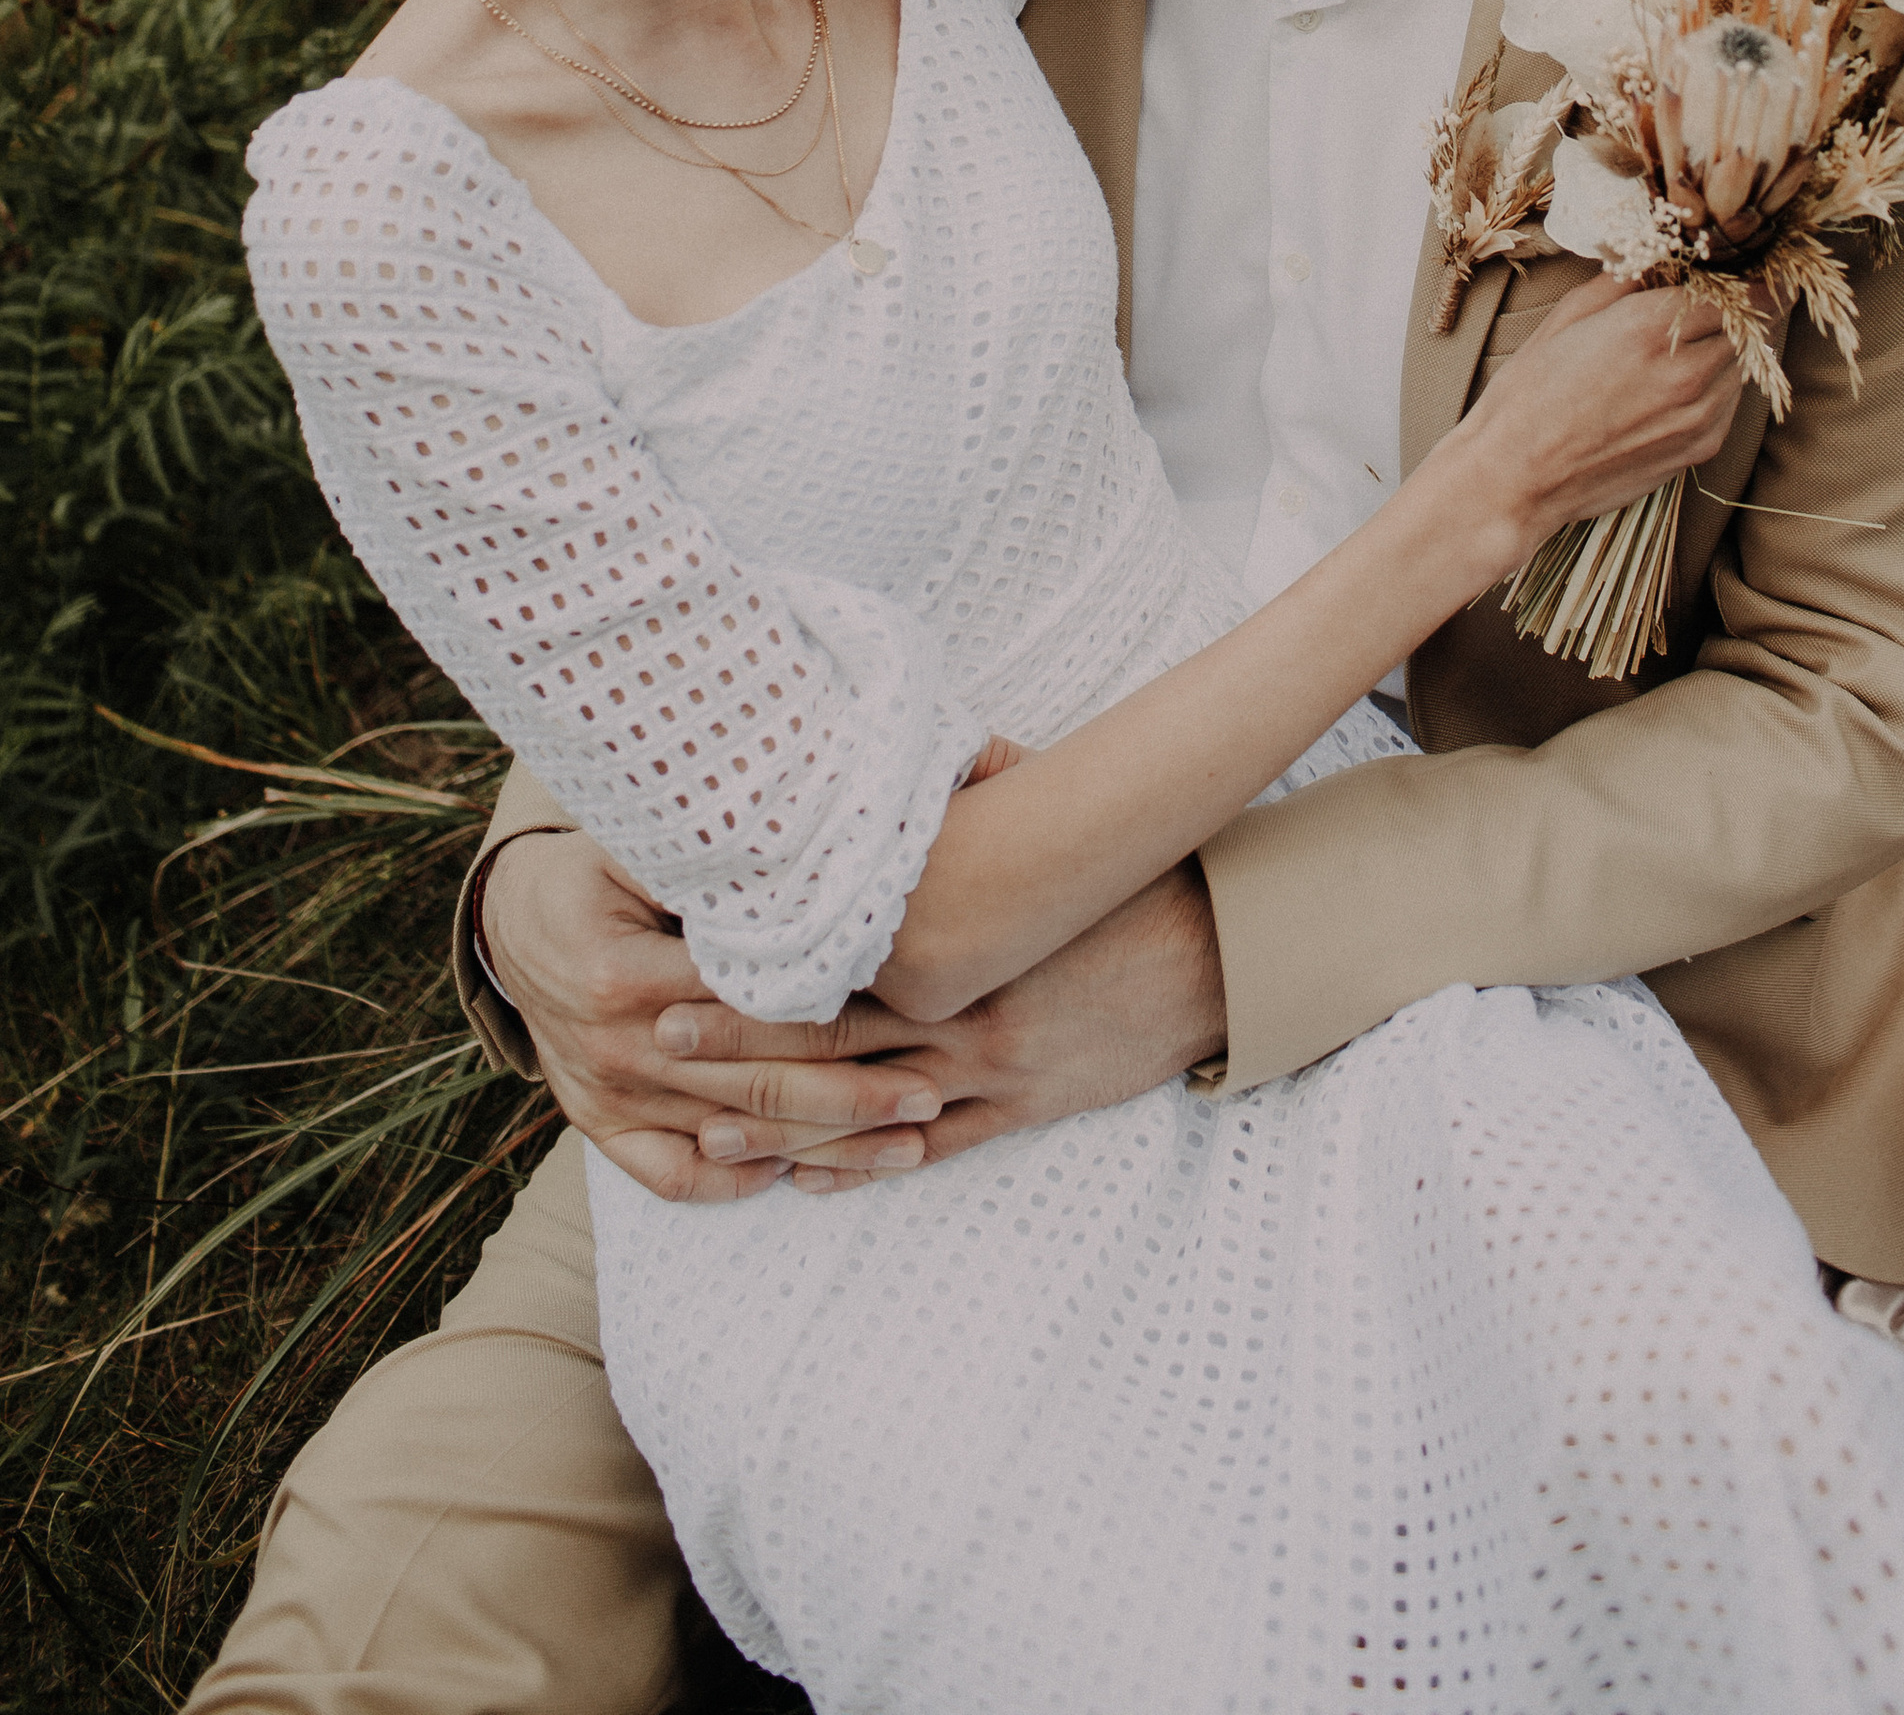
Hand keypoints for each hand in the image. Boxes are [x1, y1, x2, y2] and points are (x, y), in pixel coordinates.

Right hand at [478, 828, 951, 1205]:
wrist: (510, 920)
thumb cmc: (597, 870)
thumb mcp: (641, 850)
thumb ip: (716, 865)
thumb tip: (812, 848)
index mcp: (628, 975)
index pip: (752, 1007)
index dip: (834, 1014)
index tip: (909, 1015)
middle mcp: (618, 1047)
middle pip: (755, 1085)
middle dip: (852, 1095)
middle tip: (934, 1092)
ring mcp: (607, 1096)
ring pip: (730, 1140)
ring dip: (821, 1147)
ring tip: (903, 1146)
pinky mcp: (598, 1126)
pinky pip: (668, 1174)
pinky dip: (732, 1183)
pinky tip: (798, 1176)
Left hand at [648, 864, 1226, 1191]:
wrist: (1209, 952)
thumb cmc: (1116, 885)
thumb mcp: (1040, 833)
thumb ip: (967, 813)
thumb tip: (907, 761)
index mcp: (957, 934)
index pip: (835, 948)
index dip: (759, 953)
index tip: (684, 948)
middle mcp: (960, 1004)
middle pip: (827, 1030)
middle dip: (739, 1037)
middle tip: (657, 1035)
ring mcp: (986, 1064)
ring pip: (863, 1104)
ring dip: (781, 1119)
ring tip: (706, 1127)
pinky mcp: (1018, 1106)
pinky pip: (926, 1148)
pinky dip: (862, 1165)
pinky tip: (805, 1179)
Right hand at [1452, 273, 1745, 566]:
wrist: (1517, 475)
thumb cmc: (1530, 394)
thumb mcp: (1567, 316)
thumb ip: (1623, 281)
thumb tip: (1658, 259)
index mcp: (1648, 327)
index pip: (1733, 290)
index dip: (1739, 277)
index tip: (1738, 270)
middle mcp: (1684, 371)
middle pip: (1748, 325)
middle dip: (1738, 309)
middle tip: (1718, 300)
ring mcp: (1697, 415)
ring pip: (1744, 365)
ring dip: (1729, 348)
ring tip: (1694, 341)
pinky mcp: (1699, 449)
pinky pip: (1731, 403)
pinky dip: (1720, 385)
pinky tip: (1684, 382)